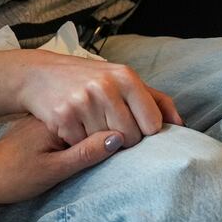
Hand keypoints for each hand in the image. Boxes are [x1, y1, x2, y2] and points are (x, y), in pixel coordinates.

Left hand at [0, 115, 124, 207]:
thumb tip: (119, 138)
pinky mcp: (59, 127)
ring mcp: (62, 117)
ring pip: (99, 117)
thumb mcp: (52, 170)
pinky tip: (107, 146)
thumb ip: (85, 153)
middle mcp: (63, 110)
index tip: (135, 146)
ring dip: (113, 130)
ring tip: (124, 149)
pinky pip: (87, 125)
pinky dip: (99, 133)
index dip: (123, 131)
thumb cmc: (15, 175)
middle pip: (106, 113)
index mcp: (61, 115)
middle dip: (122, 129)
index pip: (104, 114)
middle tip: (133, 150)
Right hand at [1, 49, 181, 148]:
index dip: (144, 132)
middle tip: (107, 127)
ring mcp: (83, 100)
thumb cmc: (90, 79)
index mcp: (126, 76)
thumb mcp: (123, 80)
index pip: (153, 125)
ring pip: (106, 144)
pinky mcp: (63, 116)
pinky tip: (73, 127)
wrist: (40, 74)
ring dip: (98, 142)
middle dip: (122, 140)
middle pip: (131, 138)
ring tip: (89, 124)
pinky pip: (82, 146)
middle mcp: (105, 86)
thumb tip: (181, 123)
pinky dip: (78, 143)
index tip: (132, 126)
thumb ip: (155, 100)